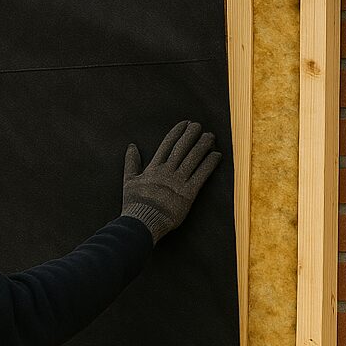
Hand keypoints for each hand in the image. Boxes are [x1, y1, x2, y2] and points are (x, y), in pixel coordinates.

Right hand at [121, 120, 221, 243]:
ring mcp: (178, 182)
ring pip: (193, 159)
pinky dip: (209, 164)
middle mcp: (167, 172)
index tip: (184, 123)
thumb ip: (131, 163)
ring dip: (203, 145)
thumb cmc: (134, 204)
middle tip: (199, 125)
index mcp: (153, 169)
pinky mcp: (188, 194)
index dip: (177, 132)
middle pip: (182, 148)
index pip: (167, 145)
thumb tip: (132, 146)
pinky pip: (201, 176)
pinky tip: (217, 155)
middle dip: (191, 134)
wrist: (141, 221)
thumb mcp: (128, 181)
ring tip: (211, 136)